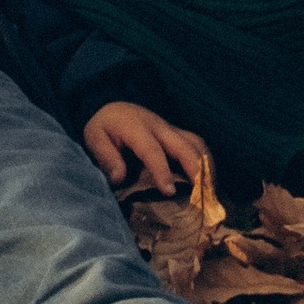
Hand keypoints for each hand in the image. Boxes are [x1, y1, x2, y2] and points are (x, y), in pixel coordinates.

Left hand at [84, 102, 211, 194]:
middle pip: (184, 145)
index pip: (153, 151)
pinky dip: (205, 161)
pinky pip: (197, 144)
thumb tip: (119, 177)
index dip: (163, 171)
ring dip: (206, 165)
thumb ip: (106, 157)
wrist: (113, 108)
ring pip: (196, 142)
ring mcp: (171, 129)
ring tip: (209, 190)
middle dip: (196, 169)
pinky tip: (207, 180)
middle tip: (201, 195)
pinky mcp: (177, 133)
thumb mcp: (95, 139)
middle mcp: (159, 126)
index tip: (170, 192)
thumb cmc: (104, 127)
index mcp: (137, 128)